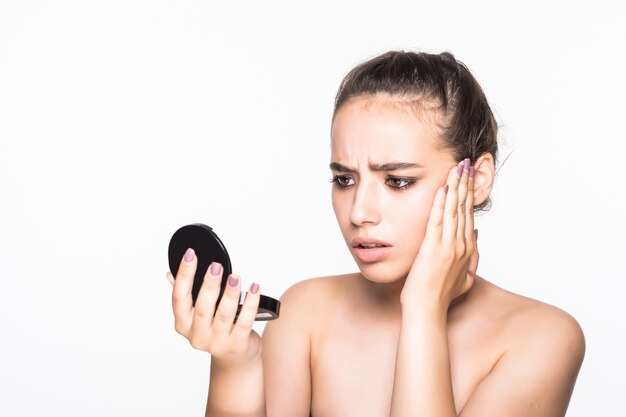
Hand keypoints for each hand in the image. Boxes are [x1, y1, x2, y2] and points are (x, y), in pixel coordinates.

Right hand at [166, 248, 261, 365]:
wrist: (235, 359)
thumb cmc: (216, 331)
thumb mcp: (197, 315)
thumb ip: (186, 295)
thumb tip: (170, 275)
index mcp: (183, 324)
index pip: (179, 297)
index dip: (183, 275)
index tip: (190, 255)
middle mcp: (197, 335)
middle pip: (202, 307)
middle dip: (209, 284)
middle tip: (216, 266)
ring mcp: (217, 342)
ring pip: (224, 314)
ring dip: (230, 293)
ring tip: (235, 277)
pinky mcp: (237, 344)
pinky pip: (245, 321)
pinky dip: (251, 303)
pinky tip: (254, 288)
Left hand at [400, 158, 478, 313]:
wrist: (427, 309)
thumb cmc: (441, 294)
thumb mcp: (464, 276)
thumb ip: (473, 255)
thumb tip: (476, 231)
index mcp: (468, 249)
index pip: (469, 214)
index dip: (470, 193)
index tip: (470, 176)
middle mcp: (462, 244)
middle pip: (465, 207)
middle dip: (466, 182)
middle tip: (467, 162)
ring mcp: (449, 246)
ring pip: (454, 209)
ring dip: (457, 186)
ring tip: (459, 167)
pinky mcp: (433, 248)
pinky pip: (438, 220)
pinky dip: (441, 203)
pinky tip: (444, 187)